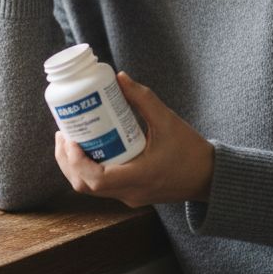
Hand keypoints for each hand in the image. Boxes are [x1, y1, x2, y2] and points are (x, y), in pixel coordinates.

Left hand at [53, 72, 213, 207]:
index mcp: (139, 178)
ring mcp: (128, 196)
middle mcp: (129, 192)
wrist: (209, 177)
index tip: (69, 137)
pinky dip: (87, 168)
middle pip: (84, 185)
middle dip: (67, 160)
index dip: (75, 160)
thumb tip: (119, 78)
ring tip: (70, 138)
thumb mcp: (168, 121)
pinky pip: (100, 185)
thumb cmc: (191, 151)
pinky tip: (87, 147)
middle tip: (63, 132)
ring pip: (89, 188)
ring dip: (74, 165)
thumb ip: (144, 99)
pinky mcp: (129, 193)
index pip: (95, 179)